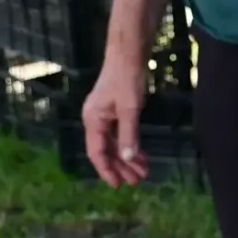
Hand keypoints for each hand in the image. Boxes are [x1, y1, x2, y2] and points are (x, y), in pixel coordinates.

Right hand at [81, 56, 148, 186]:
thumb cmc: (127, 78)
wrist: (128, 53)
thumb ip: (128, 135)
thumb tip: (126, 158)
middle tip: (137, 181)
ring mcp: (104, 114)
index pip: (97, 153)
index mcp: (93, 120)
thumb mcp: (130, 109)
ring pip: (114, 143)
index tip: (119, 185)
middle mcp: (95, 119)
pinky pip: (120, 133)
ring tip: (143, 171)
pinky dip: (130, 144)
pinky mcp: (114, 109)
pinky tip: (141, 153)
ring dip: (128, 157)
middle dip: (121, 166)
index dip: (107, 170)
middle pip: (106, 150)